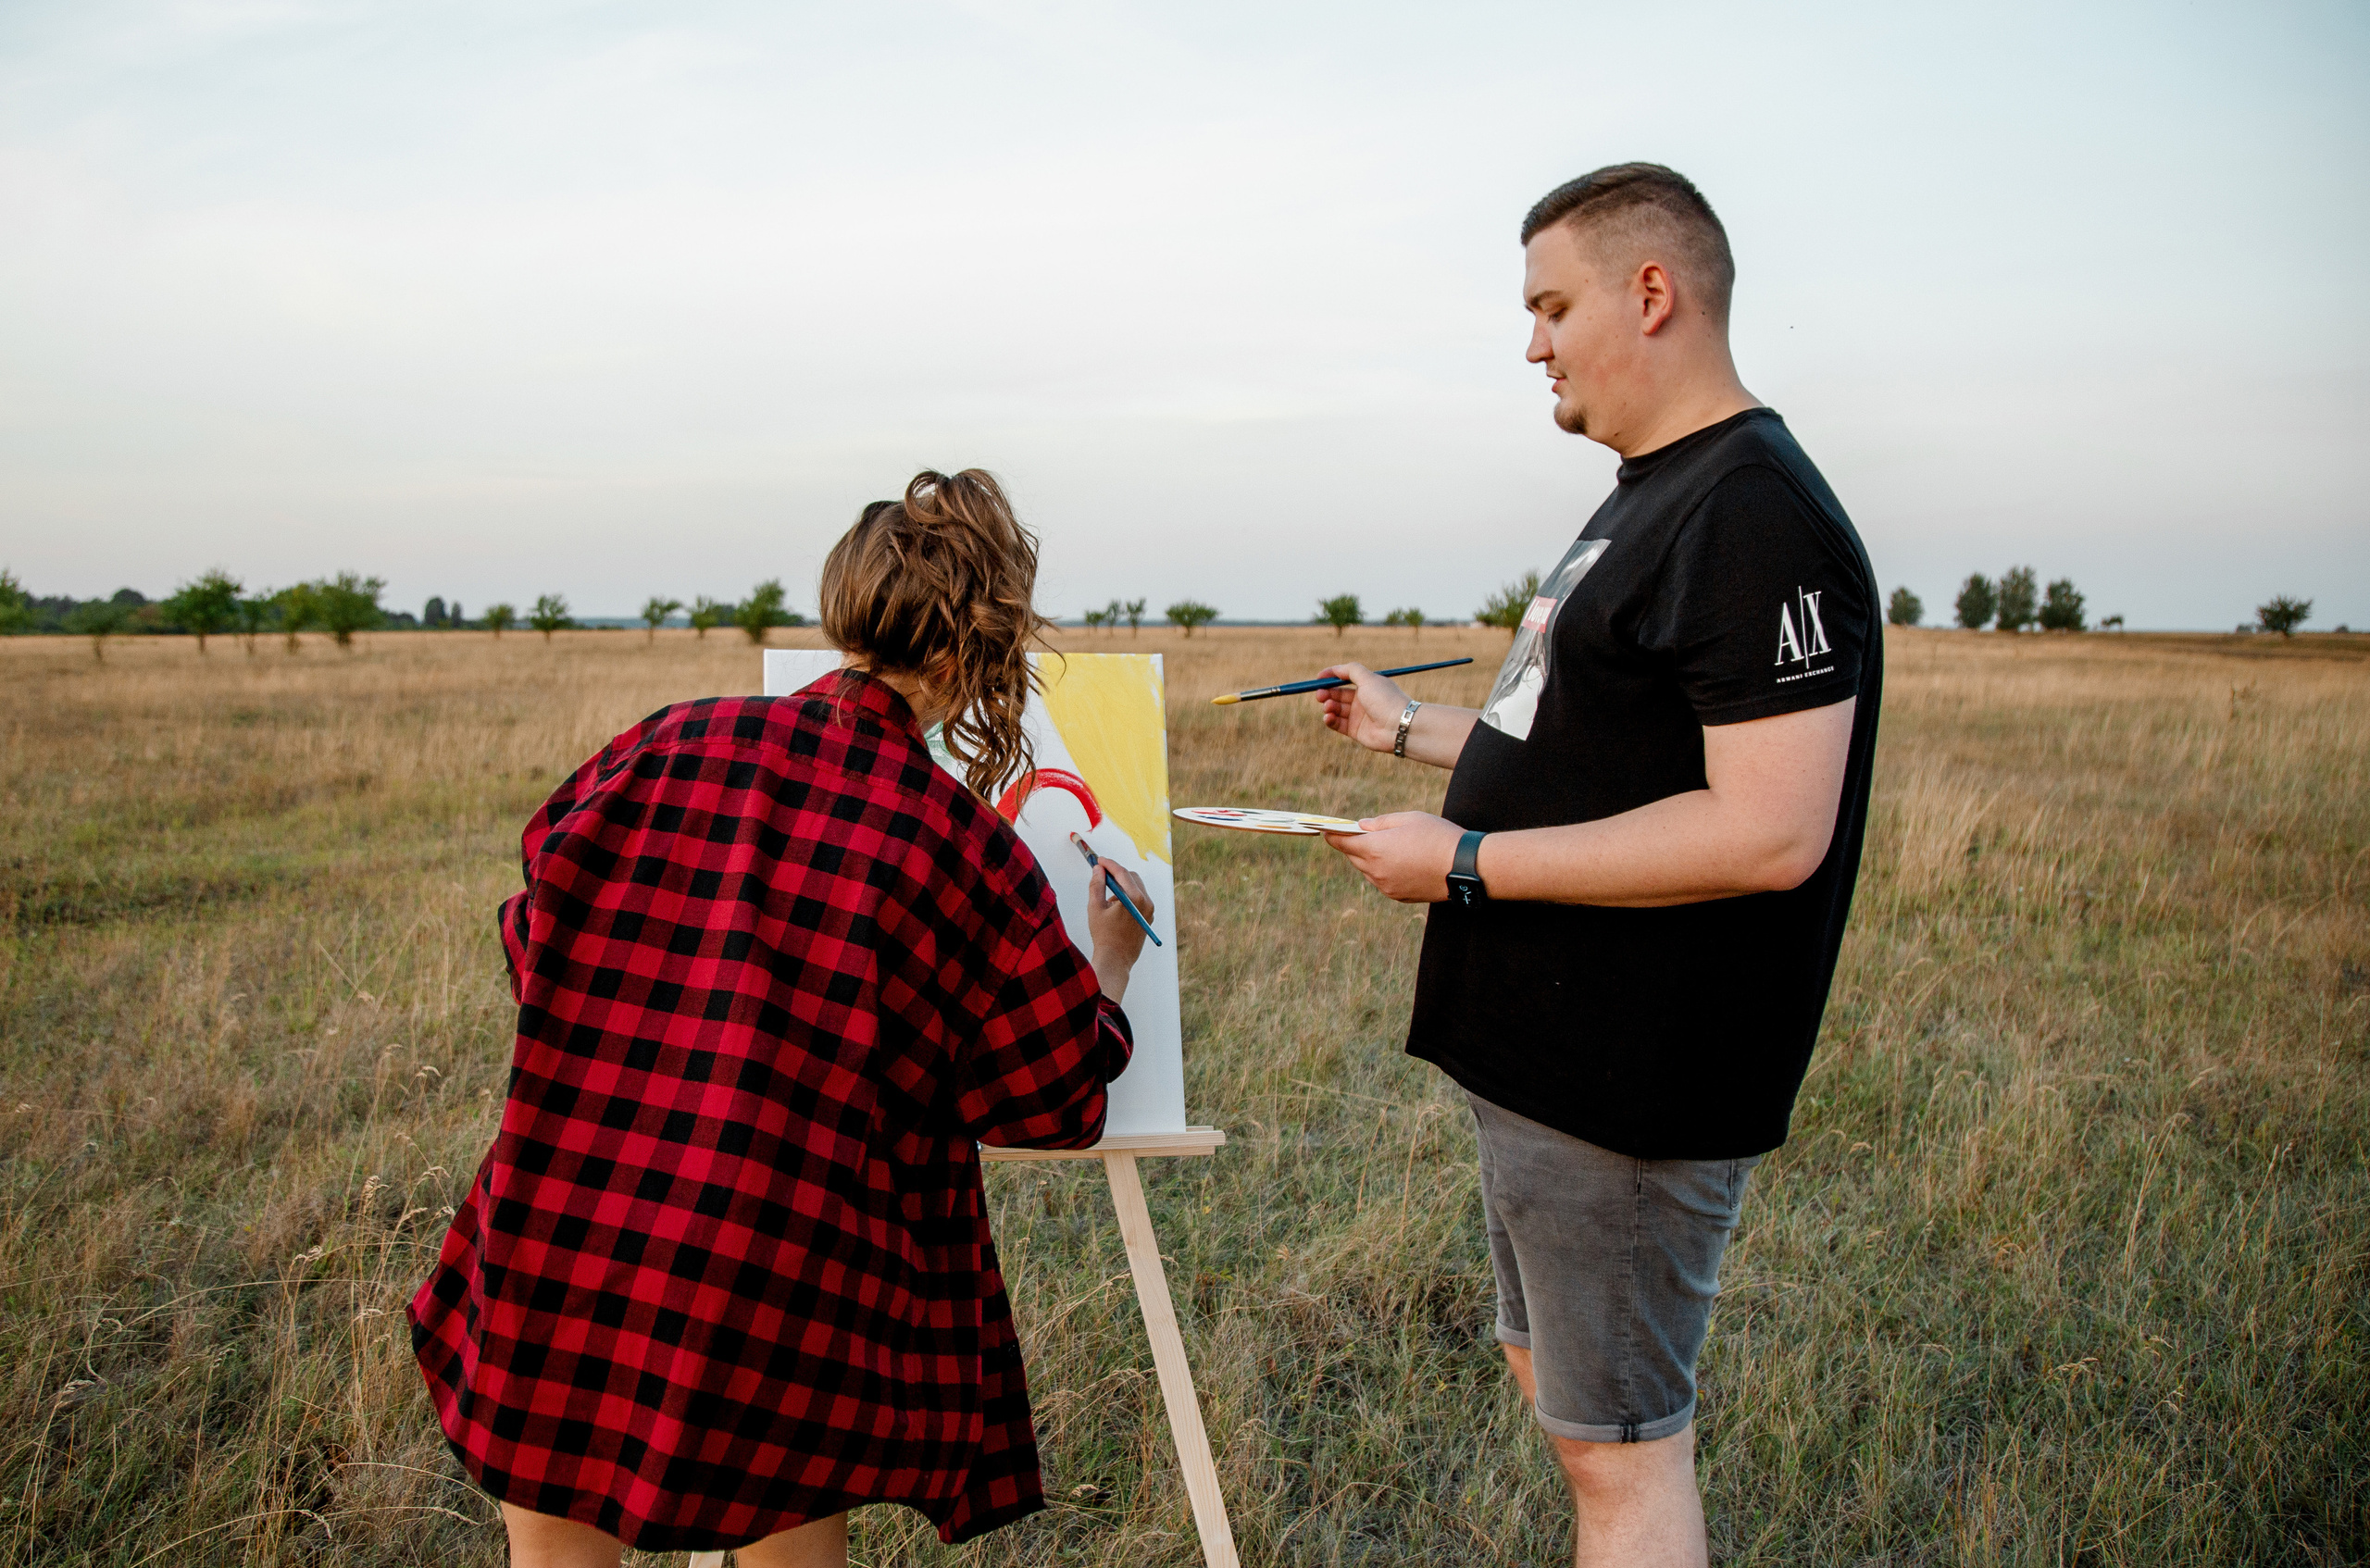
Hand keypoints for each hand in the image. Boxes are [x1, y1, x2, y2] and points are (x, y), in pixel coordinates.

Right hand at [1085, 862, 1155, 1001]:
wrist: (1115, 959)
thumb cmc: (1104, 936)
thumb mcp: (1095, 907)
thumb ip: (1096, 885)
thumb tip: (1098, 870)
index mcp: (1135, 898)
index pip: (1122, 873)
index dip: (1109, 864)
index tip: (1099, 860)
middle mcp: (1146, 902)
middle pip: (1131, 877)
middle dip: (1116, 874)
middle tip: (1101, 875)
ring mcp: (1149, 910)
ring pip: (1136, 887)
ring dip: (1122, 886)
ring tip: (1106, 898)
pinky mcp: (1148, 917)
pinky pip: (1139, 899)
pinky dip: (1128, 896)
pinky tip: (1115, 907)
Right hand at [1313, 664, 1412, 752]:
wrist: (1398, 726)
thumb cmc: (1385, 699)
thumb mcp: (1368, 678)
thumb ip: (1351, 670)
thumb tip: (1335, 669)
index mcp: (1366, 686)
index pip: (1344, 679)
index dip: (1331, 677)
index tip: (1318, 678)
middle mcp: (1362, 700)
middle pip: (1338, 694)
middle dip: (1326, 693)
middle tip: (1320, 694)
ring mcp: (1358, 716)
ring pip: (1336, 709)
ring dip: (1328, 706)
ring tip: (1329, 706)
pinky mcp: (1355, 731)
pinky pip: (1337, 724)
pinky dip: (1330, 720)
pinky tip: (1328, 717)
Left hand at [1323, 811, 1463, 901]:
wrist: (1464, 867)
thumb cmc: (1438, 836)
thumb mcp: (1409, 819)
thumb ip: (1380, 822)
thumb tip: (1361, 827)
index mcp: (1375, 848)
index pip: (1342, 843)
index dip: (1334, 835)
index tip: (1327, 831)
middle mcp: (1376, 871)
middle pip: (1354, 858)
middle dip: (1356, 846)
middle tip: (1363, 834)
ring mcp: (1386, 887)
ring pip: (1368, 871)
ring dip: (1371, 860)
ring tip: (1388, 848)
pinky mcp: (1398, 896)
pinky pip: (1383, 882)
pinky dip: (1385, 872)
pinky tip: (1402, 863)